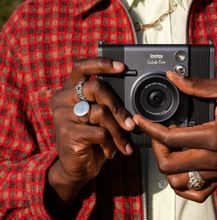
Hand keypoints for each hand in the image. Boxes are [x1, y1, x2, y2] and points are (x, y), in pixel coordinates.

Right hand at [48, 58, 135, 204]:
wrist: (76, 167)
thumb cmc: (91, 139)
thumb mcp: (99, 119)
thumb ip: (106, 104)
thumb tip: (132, 99)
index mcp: (71, 91)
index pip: (82, 67)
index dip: (102, 64)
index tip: (122, 67)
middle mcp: (63, 99)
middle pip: (97, 89)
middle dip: (119, 108)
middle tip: (131, 124)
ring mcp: (62, 115)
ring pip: (101, 113)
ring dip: (118, 131)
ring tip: (123, 143)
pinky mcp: (67, 132)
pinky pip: (99, 132)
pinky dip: (110, 143)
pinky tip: (110, 151)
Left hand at [134, 71, 216, 201]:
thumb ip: (197, 84)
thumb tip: (173, 77)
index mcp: (214, 137)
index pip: (170, 139)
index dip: (150, 128)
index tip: (140, 120)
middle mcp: (213, 159)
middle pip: (168, 165)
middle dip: (155, 148)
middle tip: (157, 134)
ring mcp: (216, 173)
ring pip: (177, 181)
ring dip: (166, 166)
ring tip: (168, 150)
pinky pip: (194, 193)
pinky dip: (181, 184)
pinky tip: (180, 169)